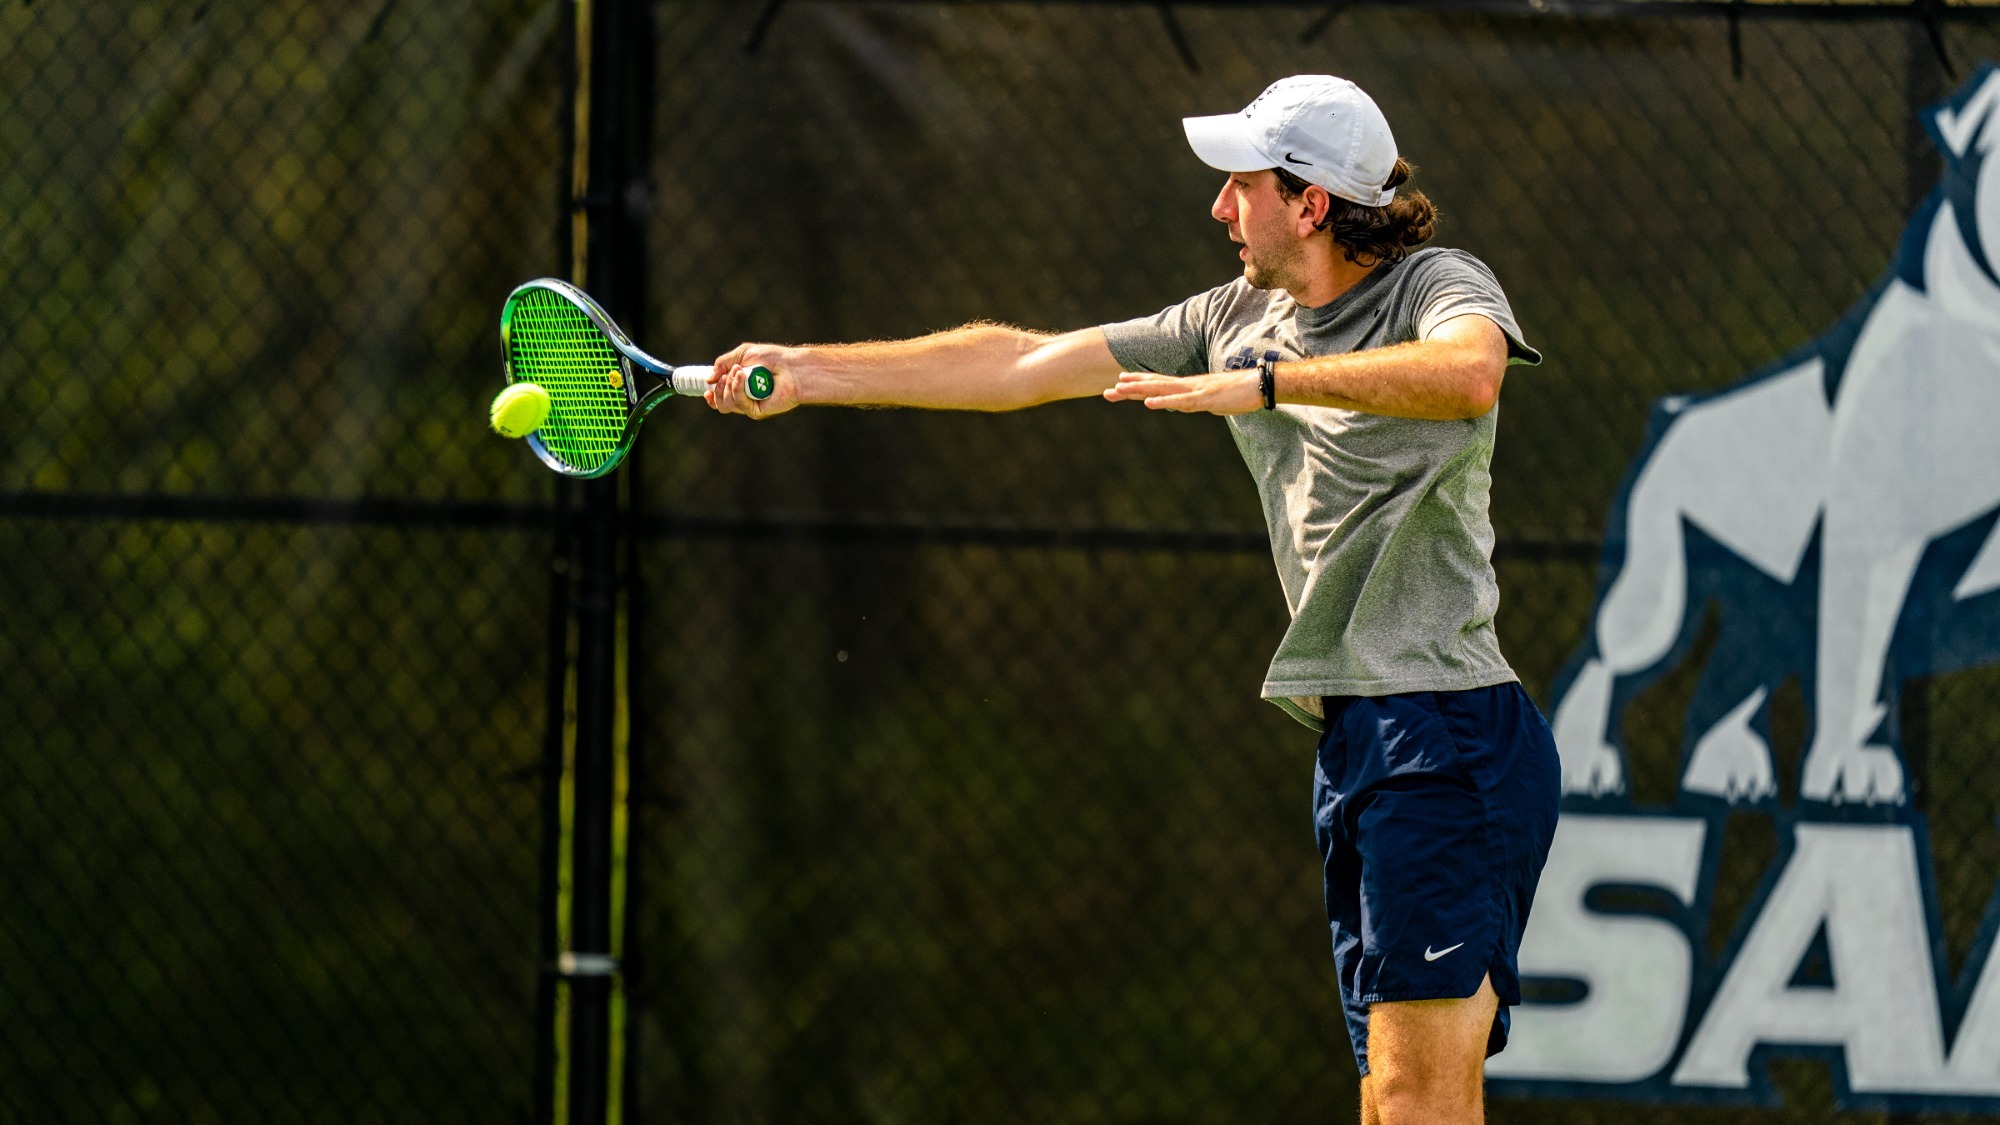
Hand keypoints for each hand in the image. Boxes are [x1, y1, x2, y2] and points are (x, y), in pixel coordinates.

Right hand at [706, 343, 802, 418]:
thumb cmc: (772, 358)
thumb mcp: (742, 354)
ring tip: (739, 372)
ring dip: (728, 386)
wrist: (791, 366)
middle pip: (721, 404)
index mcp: (740, 387)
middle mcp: (745, 399)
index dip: (711, 396)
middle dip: (719, 388)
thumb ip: (722, 364)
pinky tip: (742, 376)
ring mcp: (751, 406)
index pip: (721, 399)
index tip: (707, 388)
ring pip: (727, 405)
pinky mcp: (757, 411)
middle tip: (727, 374)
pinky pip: (739, 403)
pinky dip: (737, 388)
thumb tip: (708, 380)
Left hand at [1102, 370, 1260, 414]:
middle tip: (1107, 391)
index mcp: (1188, 386)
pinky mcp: (1204, 399)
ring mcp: (1194, 390)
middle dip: (1130, 389)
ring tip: (1119, 390)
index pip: (1158, 384)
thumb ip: (1193, 402)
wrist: (1259, 385)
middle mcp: (1187, 385)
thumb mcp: (1210, 401)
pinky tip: (1149, 404)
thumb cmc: (1237, 393)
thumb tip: (1182, 405)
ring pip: (1161, 390)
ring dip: (1140, 390)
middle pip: (1153, 386)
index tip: (1118, 383)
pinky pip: (1180, 401)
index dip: (1138, 383)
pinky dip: (1163, 402)